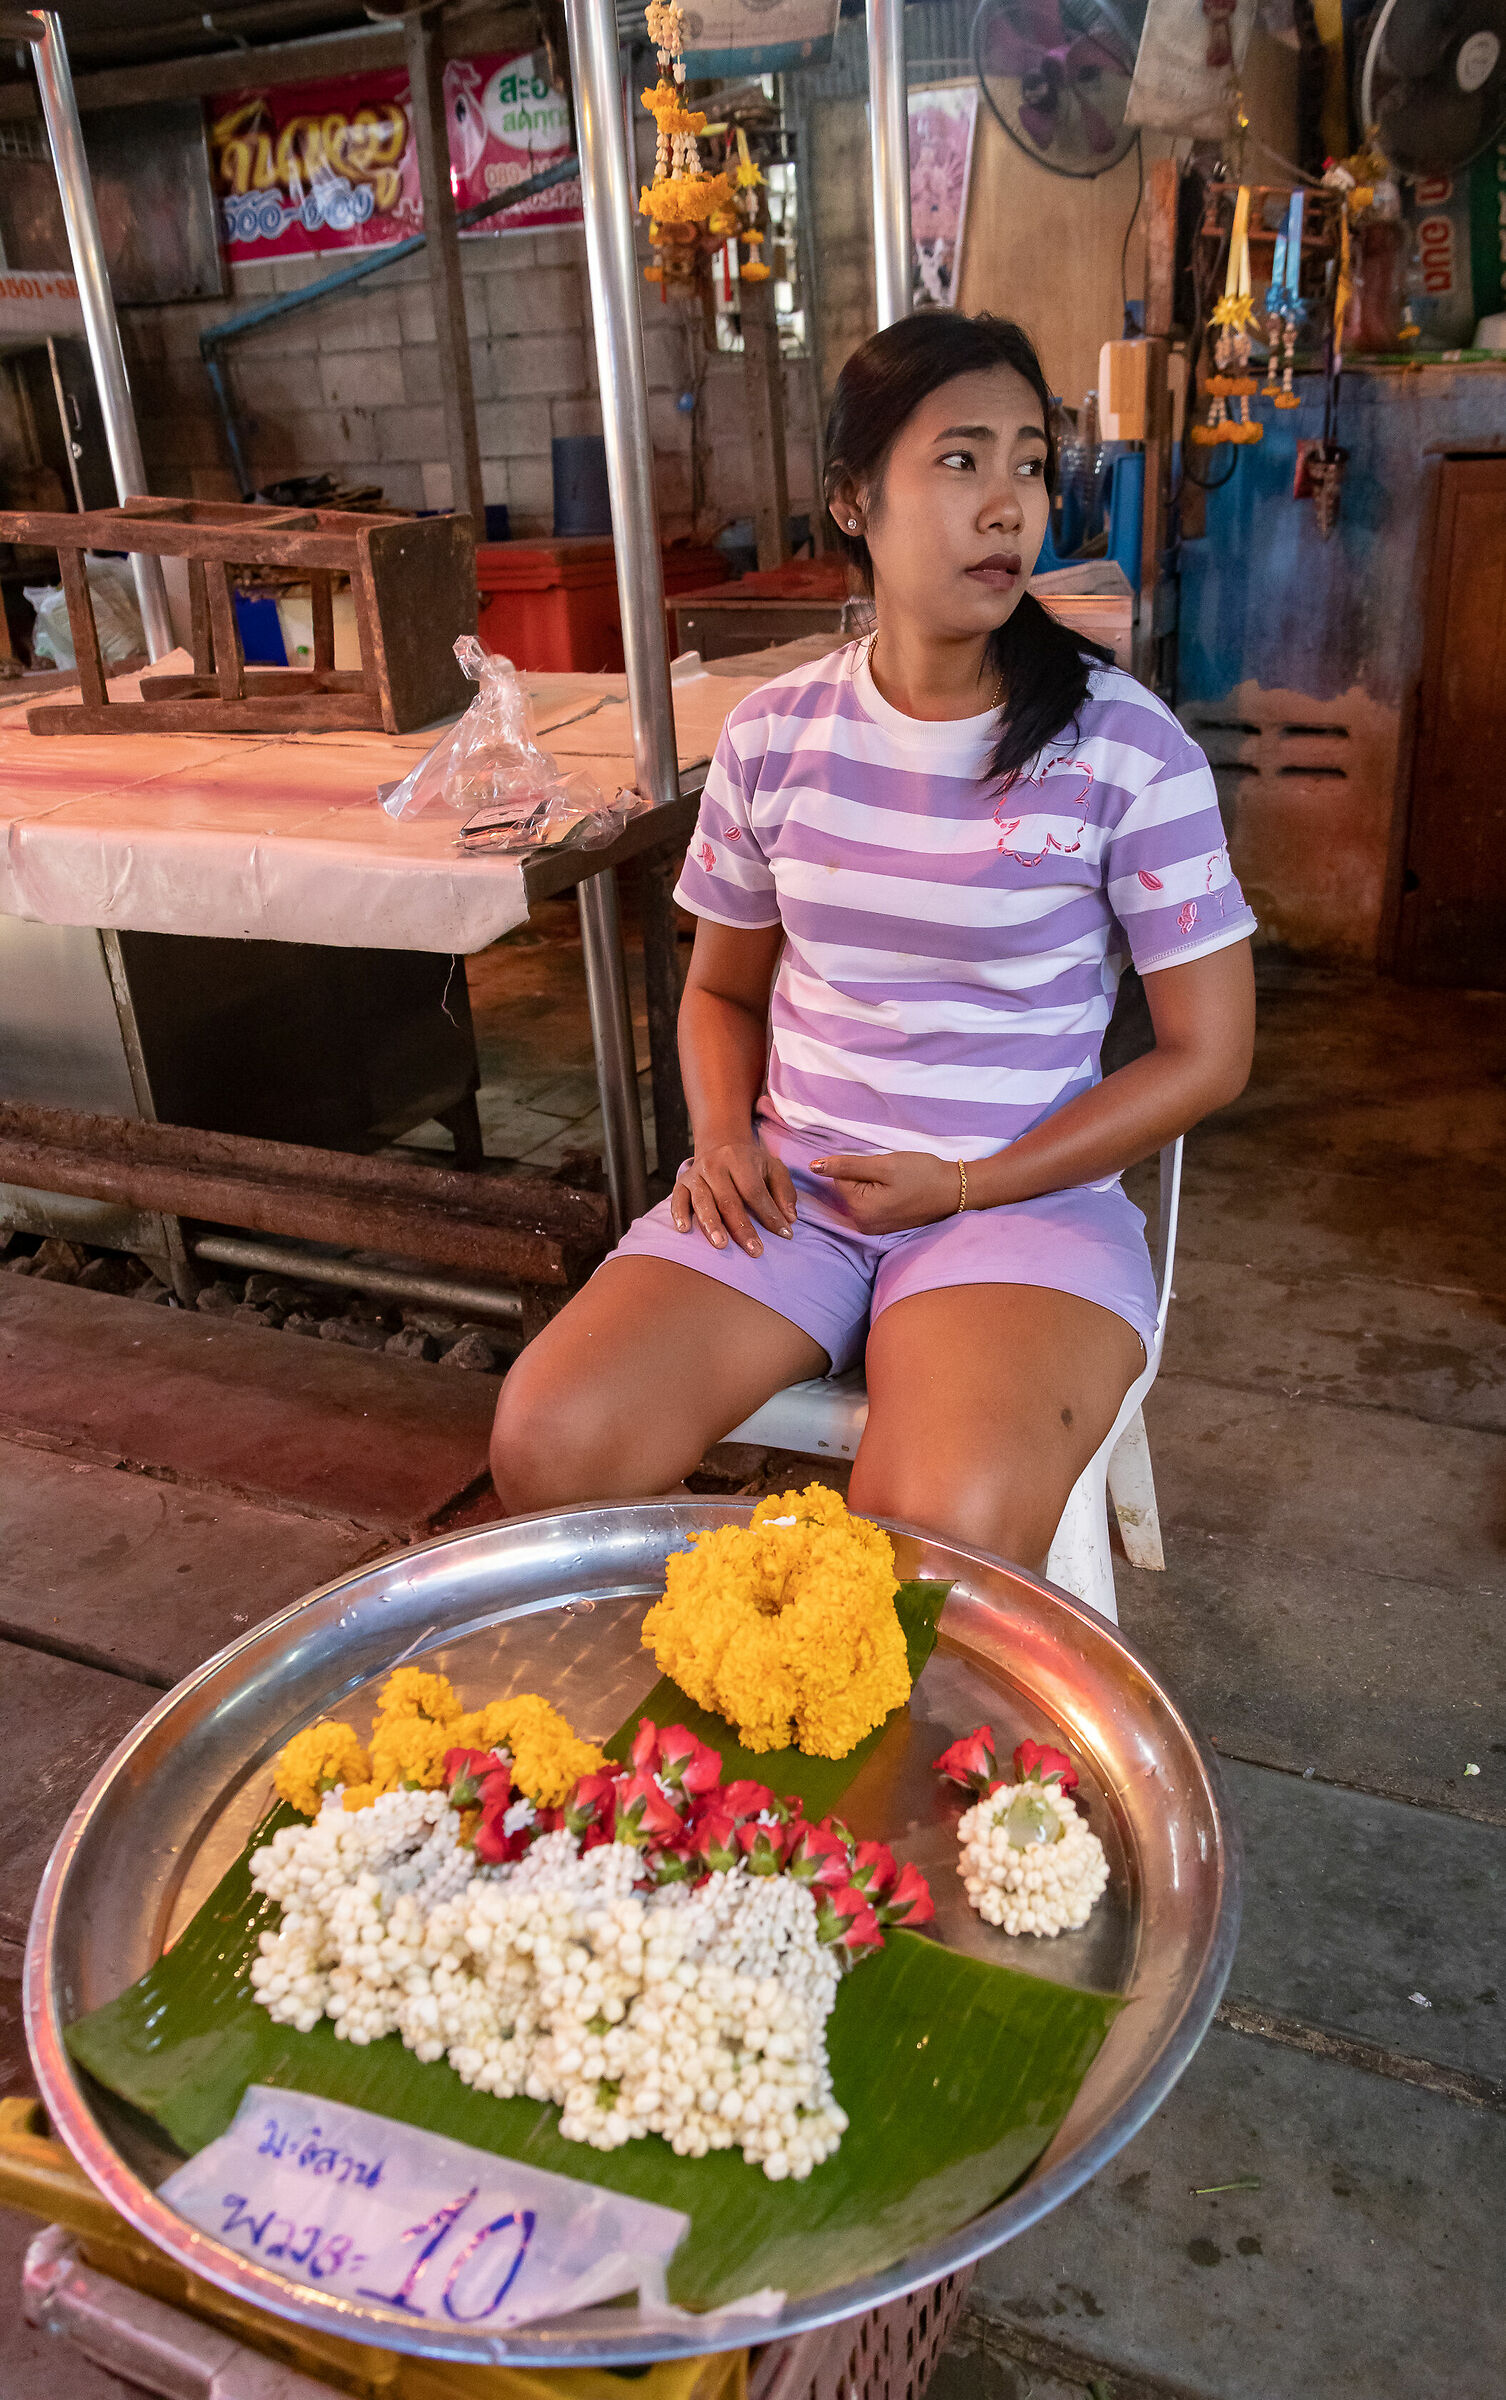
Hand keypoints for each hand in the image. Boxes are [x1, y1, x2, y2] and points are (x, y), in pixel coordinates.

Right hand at [671, 1138, 797, 1256]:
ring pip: (703, 1201)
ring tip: (721, 1245)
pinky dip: (679, 1213)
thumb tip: (790, 1218)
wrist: (720, 1146)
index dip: (769, 1214)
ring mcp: (696, 1174)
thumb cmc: (751, 1164)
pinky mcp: (682, 1183)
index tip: (785, 1234)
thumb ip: (784, 1192)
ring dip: (711, 1224)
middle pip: (728, 1200)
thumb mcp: (773, 1168)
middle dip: (742, 1228)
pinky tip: (684, 1229)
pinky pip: (677, 1199)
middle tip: (755, 1251)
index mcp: (740, 1159)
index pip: (755, 1191)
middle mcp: (715, 1165)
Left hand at [809, 1150, 961, 1233]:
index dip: (860, 1166)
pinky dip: (881, 1193)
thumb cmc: (922, 1174)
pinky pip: (871, 1203)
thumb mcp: (884, 1165)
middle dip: (866, 1176)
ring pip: (860, 1194)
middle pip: (848, 1188)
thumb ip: (847, 1166)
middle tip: (892, 1175)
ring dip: (874, 1184)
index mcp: (860, 1210)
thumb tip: (813, 1166)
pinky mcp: (884, 1226)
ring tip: (897, 1184)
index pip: (839, 1178)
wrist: (954, 1190)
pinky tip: (899, 1192)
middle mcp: (863, 1224)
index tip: (883, 1168)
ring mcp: (874, 1228)